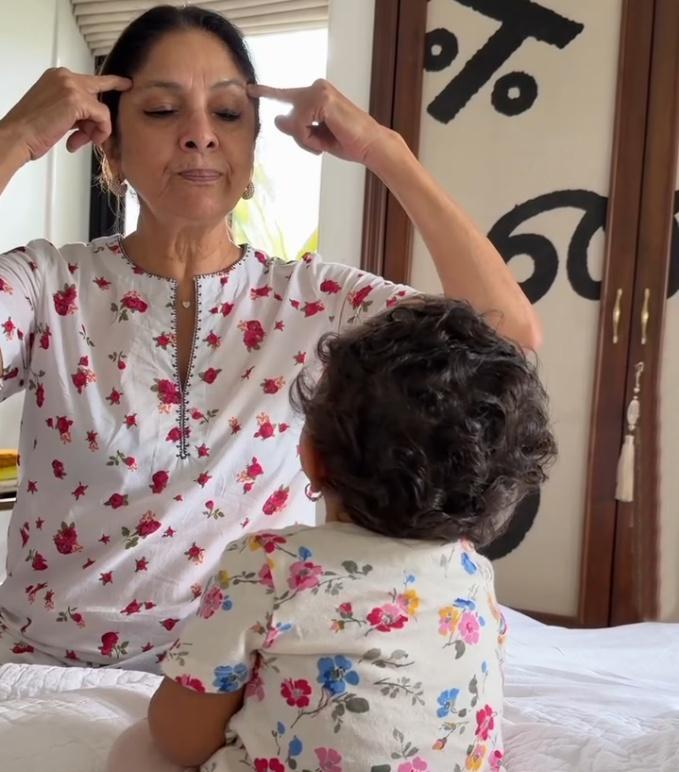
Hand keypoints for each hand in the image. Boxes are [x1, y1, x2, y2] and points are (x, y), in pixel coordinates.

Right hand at [0, 68, 130, 161]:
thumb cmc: (32, 130)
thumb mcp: (57, 114)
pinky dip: (100, 132)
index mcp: (57, 77)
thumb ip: (75, 111)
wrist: (18, 136)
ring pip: (102, 109)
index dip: (110, 82)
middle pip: (98, 93)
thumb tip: (93, 123)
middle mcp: (65, 76)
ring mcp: (71, 86)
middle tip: (105, 125)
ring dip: (95, 130)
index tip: (125, 83)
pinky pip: (103, 117)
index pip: (89, 80)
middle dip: (100, 117)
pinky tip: (84, 141)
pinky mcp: (77, 100)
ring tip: (79, 141)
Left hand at [248, 79, 388, 164]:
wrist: (370, 146)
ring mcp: (319, 90)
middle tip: (319, 147)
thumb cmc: (347, 142)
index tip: (250, 88)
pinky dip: (308, 139)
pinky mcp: (320, 99)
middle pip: (288, 115)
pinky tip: (322, 143)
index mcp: (316, 94)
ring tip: (322, 145)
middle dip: (300, 137)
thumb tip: (276, 119)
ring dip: (305, 140)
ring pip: (292, 121)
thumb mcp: (315, 137)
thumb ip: (295, 127)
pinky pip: (299, 124)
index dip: (267, 92)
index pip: (287, 94)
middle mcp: (317, 87)